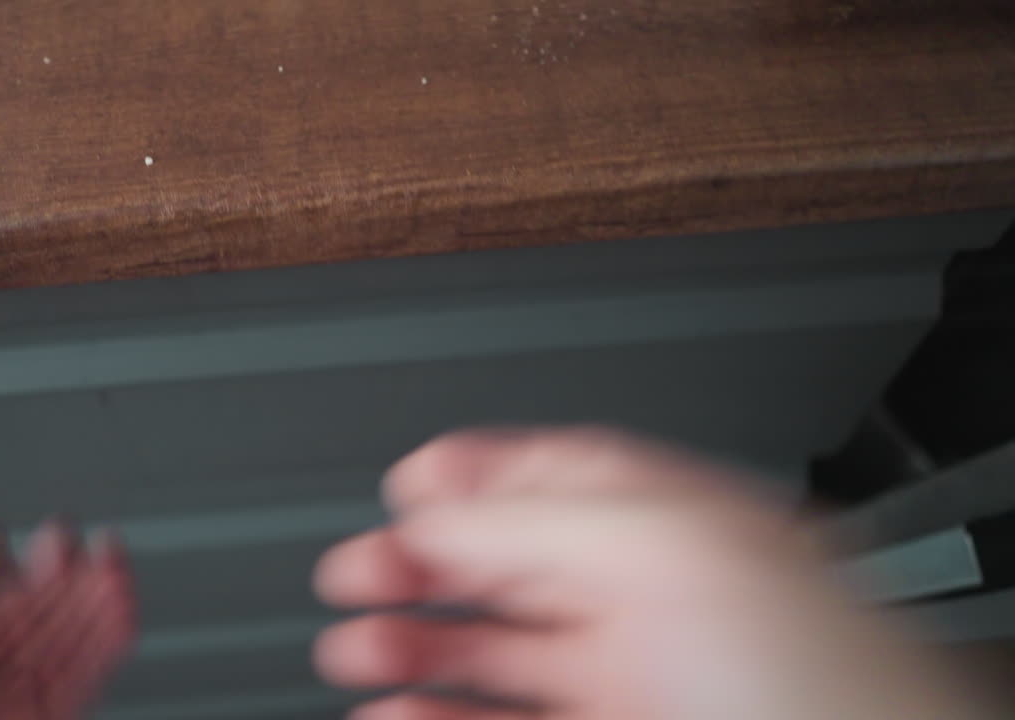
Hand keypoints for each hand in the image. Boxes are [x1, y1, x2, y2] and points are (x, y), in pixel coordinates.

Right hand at [313, 429, 990, 719]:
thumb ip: (541, 517)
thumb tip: (437, 506)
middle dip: (417, 561)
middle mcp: (649, 601)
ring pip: (495, 655)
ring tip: (349, 646)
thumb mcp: (671, 551)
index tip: (404, 481)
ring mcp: (628, 683)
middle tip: (351, 571)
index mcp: (671, 527)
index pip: (553, 475)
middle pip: (505, 564)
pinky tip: (397, 716)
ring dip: (413, 647)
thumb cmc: (827, 680)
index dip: (473, 471)